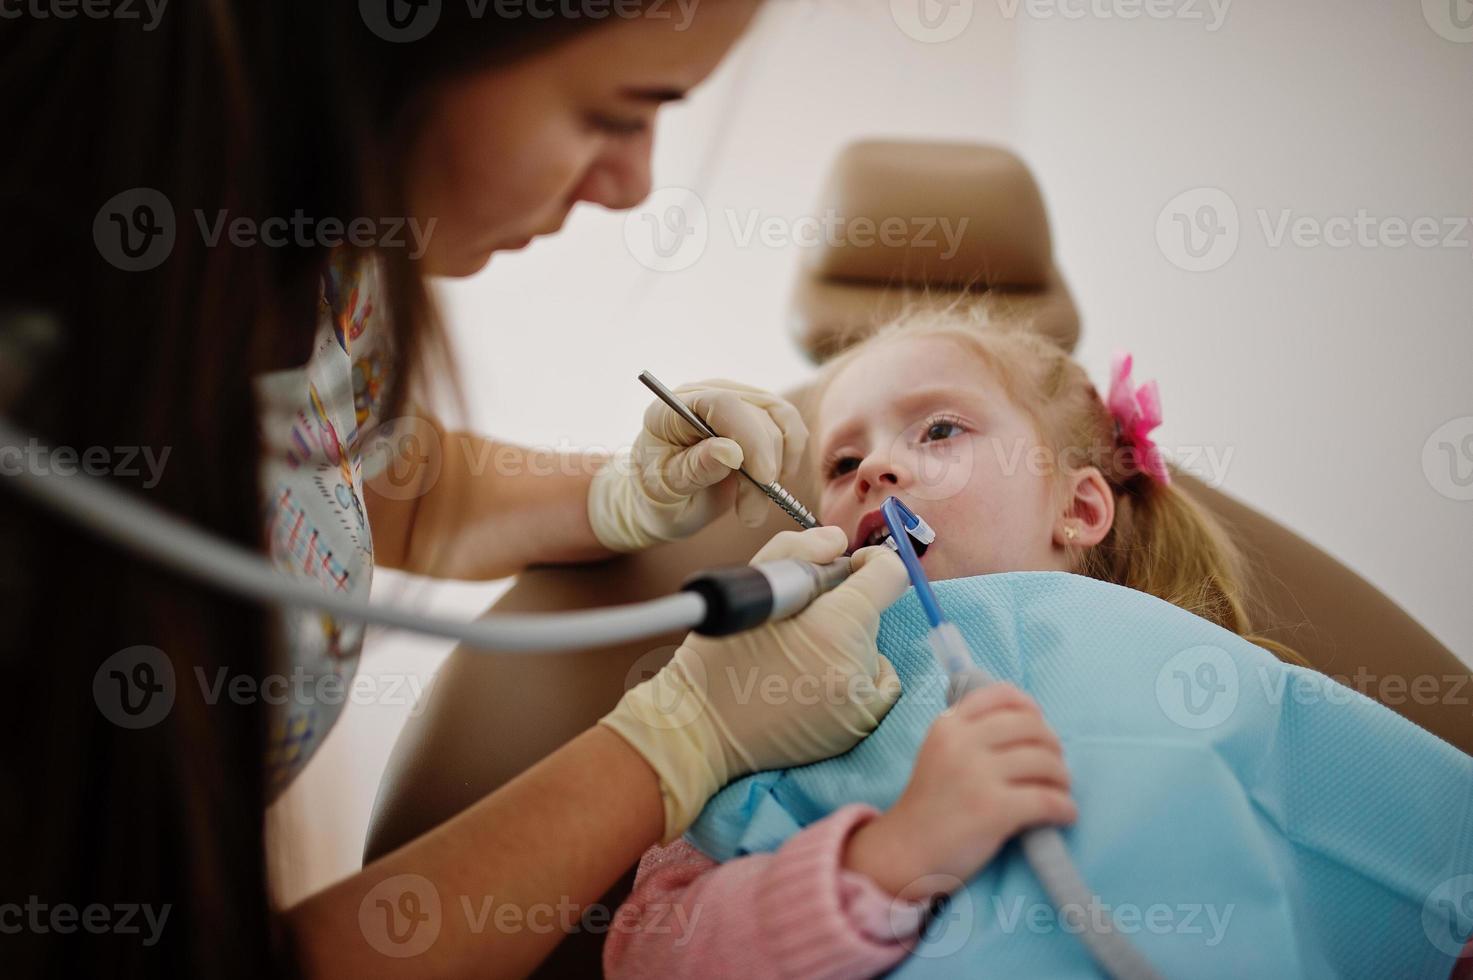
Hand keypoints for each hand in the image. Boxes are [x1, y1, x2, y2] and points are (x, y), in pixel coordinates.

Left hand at [587, 379, 807, 551]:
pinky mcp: (757, 415)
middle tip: (750, 514)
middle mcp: (706, 396)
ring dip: (777, 469)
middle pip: (757, 416)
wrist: (664, 503)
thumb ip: (695, 468)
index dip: (750, 438)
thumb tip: (731, 451)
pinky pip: (789, 426)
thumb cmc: (657, 496)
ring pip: (780, 421)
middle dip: (762, 470)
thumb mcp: (667, 490)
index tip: (763, 479)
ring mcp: (734, 402)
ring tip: (753, 508)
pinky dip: (790, 456)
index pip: (723, 404)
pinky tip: (772, 484)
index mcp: (672, 409)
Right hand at [599, 526, 908, 841]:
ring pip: (871, 649)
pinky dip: (854, 678)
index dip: (870, 563)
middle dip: (843, 609)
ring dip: (846, 645)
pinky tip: (814, 682)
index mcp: (834, 626)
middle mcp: (855, 667)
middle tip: (797, 625)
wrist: (702, 728)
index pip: (890, 576)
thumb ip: (800, 551)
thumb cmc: (717, 657)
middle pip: (872, 615)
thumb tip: (840, 542)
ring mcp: (859, 704)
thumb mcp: (751, 585)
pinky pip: (875, 685)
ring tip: (797, 660)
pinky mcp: (858, 729)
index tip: (849, 569)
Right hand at [843, 684, 1075, 901]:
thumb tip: (1029, 721)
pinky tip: (1064, 815)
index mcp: (948, 725)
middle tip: (1054, 768)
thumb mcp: (939, 752)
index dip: (1030, 707)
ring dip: (1062, 778)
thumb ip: (970, 732)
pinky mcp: (993, 809)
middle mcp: (962, 742)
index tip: (1040, 725)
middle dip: (1053, 747)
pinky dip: (1065, 808)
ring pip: (1045, 762)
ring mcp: (977, 775)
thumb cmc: (930, 804)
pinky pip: (1048, 800)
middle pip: (1031, 727)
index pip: (1001, 695)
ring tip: (1060, 792)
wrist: (906, 851)